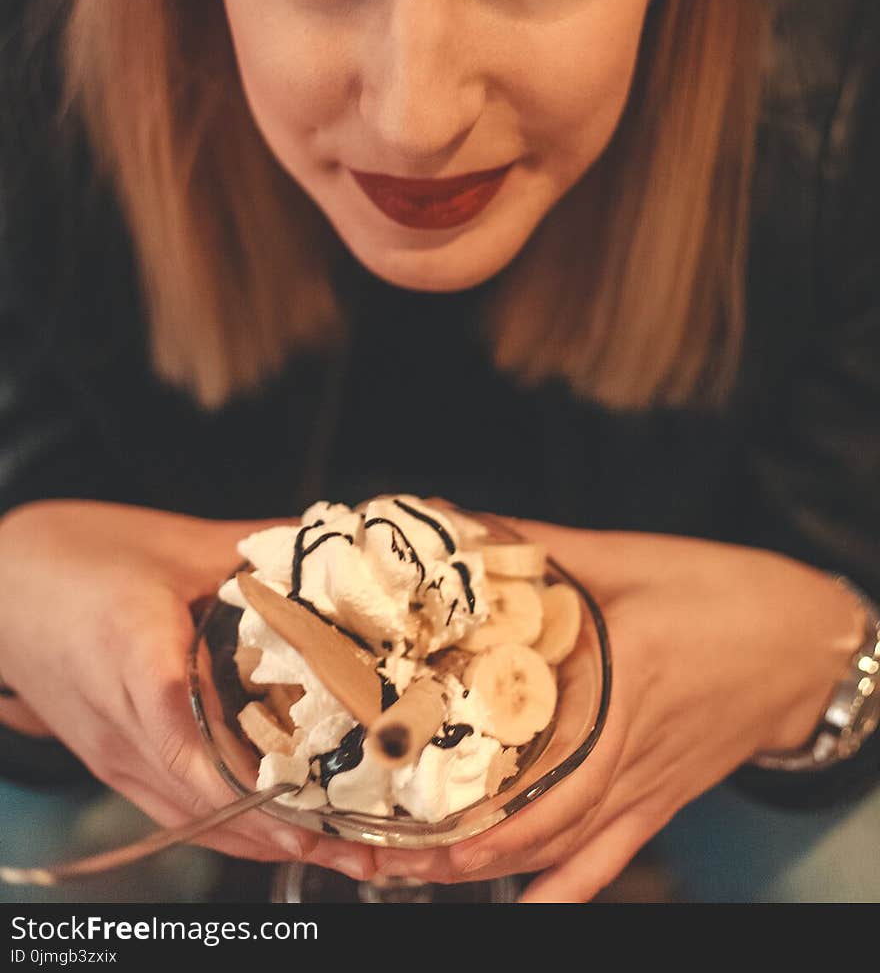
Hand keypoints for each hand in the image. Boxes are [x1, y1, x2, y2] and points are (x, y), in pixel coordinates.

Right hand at [0, 500, 327, 864]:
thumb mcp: (177, 544)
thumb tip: (331, 548)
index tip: (314, 803)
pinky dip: (228, 823)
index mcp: (136, 657)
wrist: (4, 581)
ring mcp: (112, 751)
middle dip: (280, 826)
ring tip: (335, 846)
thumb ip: (257, 550)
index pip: (191, 740)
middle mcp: (120, 722)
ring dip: (261, 837)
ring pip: (190, 816)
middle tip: (355, 839)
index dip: (254, 784)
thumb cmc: (81, 554)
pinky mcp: (110, 759)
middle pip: (201, 796)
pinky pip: (173, 807)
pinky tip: (277, 827)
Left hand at [369, 519, 862, 899]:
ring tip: (422, 874)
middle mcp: (627, 749)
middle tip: (386, 855)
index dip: (475, 796)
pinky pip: (608, 859)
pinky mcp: (658, 799)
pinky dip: (563, 889)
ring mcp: (644, 786)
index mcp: (618, 682)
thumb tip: (458, 524)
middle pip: (538, 822)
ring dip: (493, 869)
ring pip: (564, 848)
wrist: (805, 641)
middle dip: (458, 846)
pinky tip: (526, 907)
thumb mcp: (627, 557)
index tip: (410, 806)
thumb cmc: (724, 594)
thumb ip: (537, 546)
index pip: (538, 757)